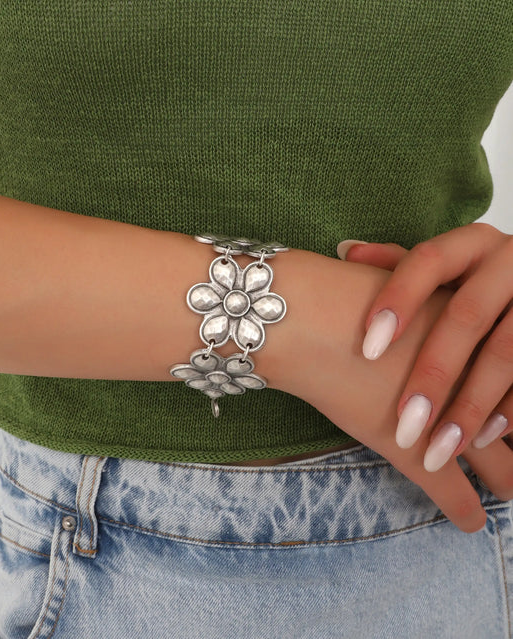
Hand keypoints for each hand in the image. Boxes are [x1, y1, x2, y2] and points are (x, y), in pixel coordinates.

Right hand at [264, 247, 504, 532]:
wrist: (309, 318)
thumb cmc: (347, 294)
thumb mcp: (405, 283)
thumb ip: (429, 293)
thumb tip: (428, 296)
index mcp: (483, 336)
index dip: (512, 398)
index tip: (509, 407)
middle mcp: (482, 380)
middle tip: (511, 450)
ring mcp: (456, 421)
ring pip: (504, 466)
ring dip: (506, 478)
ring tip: (506, 486)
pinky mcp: (421, 453)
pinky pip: (457, 495)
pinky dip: (465, 511)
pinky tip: (470, 520)